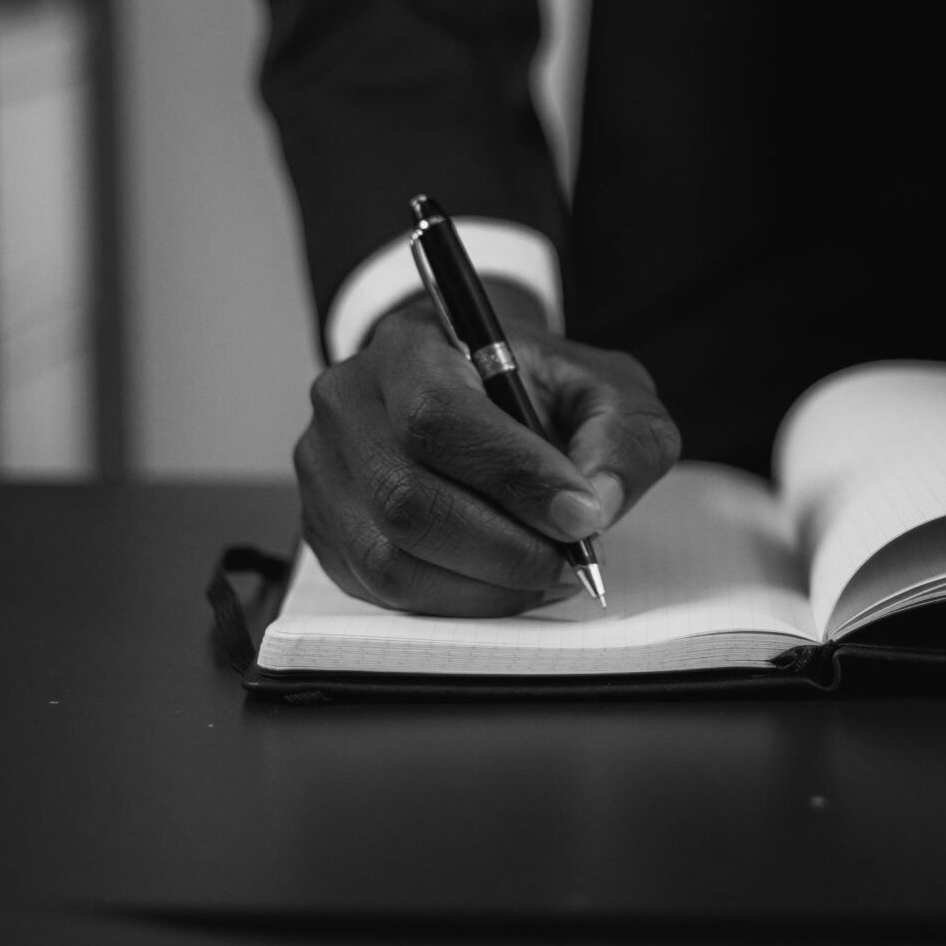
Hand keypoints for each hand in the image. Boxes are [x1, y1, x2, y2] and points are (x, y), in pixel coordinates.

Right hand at [294, 286, 681, 614]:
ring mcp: (324, 468)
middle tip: (568, 561)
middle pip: (405, 499)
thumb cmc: (535, 387)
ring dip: (480, 586)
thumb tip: (596, 505)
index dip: (514, 478)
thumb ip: (622, 435)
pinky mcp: (323, 526)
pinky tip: (499, 582)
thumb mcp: (602, 386)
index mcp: (410, 345)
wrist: (473, 388)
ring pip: (388, 557)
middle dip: (503, 549)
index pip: (440, 418)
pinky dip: (452, 600)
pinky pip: (379, 588)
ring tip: (541, 574)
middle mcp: (348, 402)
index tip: (581, 518)